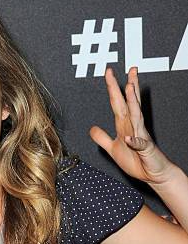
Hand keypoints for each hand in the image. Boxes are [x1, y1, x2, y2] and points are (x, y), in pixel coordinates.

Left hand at [89, 66, 174, 184]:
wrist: (152, 174)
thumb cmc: (136, 160)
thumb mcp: (113, 149)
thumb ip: (102, 138)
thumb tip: (92, 128)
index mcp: (125, 125)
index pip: (118, 103)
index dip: (113, 88)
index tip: (109, 72)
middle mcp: (134, 127)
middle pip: (129, 103)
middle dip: (126, 86)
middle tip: (127, 70)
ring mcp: (141, 137)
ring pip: (137, 117)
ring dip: (133, 103)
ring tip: (130, 87)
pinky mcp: (147, 150)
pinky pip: (140, 144)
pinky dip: (136, 141)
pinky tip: (131, 137)